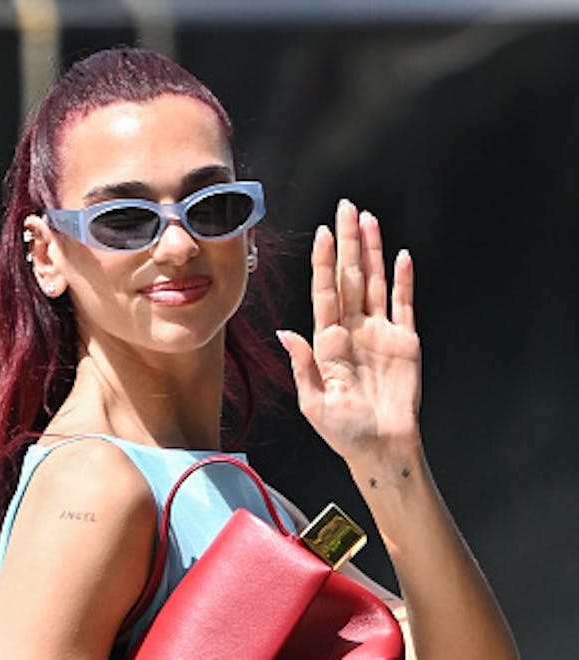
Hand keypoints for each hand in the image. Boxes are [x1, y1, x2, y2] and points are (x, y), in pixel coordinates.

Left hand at [277, 199, 420, 465]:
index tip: (322, 233)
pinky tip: (400, 257)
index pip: (324, 291)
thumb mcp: (314, 402)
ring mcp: (379, 332)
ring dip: (373, 251)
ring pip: (375, 282)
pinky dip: (403, 281)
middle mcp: (352, 329)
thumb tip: (284, 332)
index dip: (323, 262)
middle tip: (346, 208)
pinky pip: (403, 305)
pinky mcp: (405, 341)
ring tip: (369, 220)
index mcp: (327, 341)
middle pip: (350, 277)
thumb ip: (302, 365)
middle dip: (348, 242)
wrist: (379, 449)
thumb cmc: (343, 431)